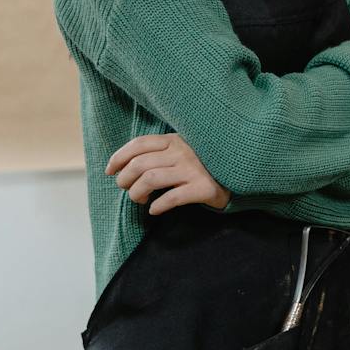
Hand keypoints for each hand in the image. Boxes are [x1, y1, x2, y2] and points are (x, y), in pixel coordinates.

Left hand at [105, 133, 231, 213]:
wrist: (240, 175)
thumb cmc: (205, 164)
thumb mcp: (183, 150)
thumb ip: (161, 152)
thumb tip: (125, 166)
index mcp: (175, 139)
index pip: (139, 144)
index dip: (119, 157)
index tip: (110, 171)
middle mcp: (183, 151)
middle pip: (140, 164)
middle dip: (125, 180)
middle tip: (127, 189)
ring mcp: (194, 169)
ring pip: (151, 179)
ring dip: (137, 193)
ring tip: (140, 199)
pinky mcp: (204, 187)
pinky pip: (172, 198)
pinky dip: (158, 205)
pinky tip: (155, 210)